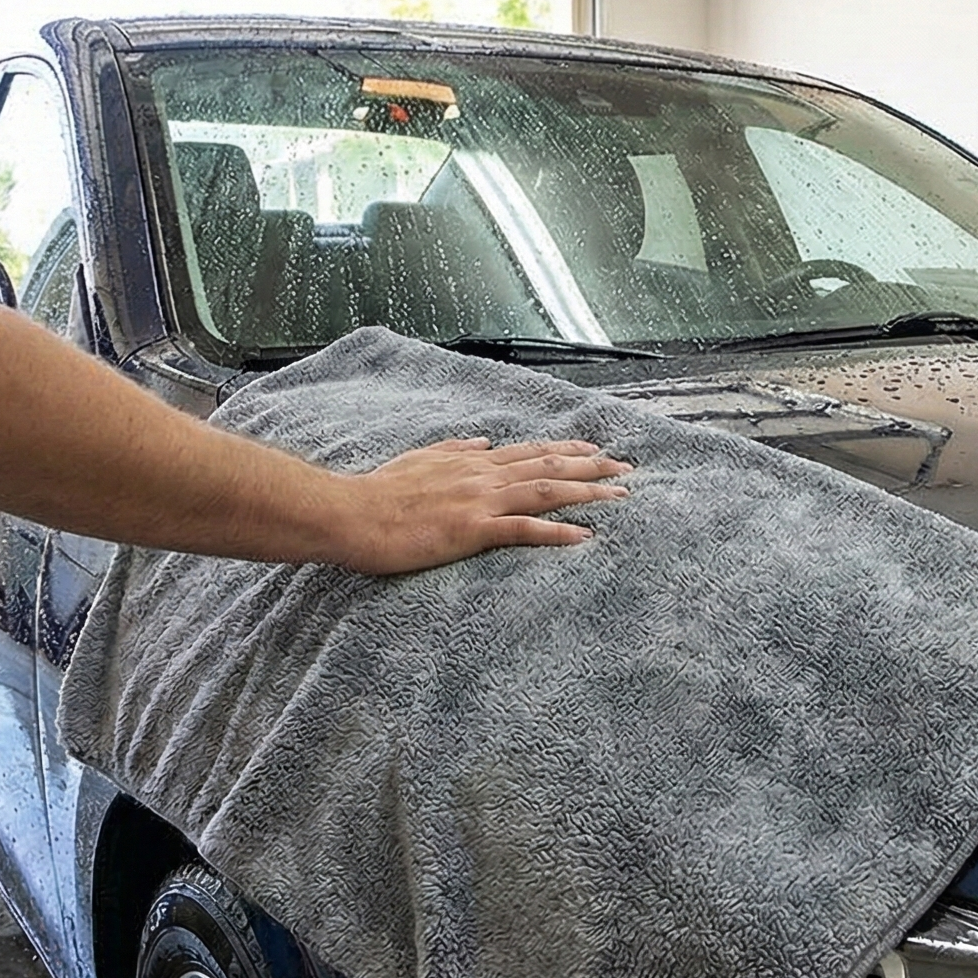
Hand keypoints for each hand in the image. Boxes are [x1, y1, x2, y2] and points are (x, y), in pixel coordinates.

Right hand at [329, 438, 632, 574]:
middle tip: (626, 470)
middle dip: (592, 468)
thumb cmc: (377, 493)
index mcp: (470, 462)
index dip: (566, 450)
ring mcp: (479, 501)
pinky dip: (557, 531)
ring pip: (545, 491)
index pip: (529, 452)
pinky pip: (523, 530)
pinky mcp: (470, 530)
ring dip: (587, 494)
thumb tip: (483, 441)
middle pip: (548, 467)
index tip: (596, 450)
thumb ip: (454, 450)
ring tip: (620, 497)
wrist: (350, 513)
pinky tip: (585, 536)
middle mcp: (482, 476)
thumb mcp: (419, 460)